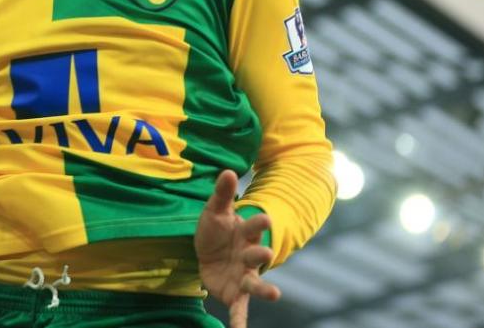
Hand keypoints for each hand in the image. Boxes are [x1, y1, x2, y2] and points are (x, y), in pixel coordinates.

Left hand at [195, 170, 280, 327]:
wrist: (208, 250)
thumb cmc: (216, 229)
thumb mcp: (214, 210)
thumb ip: (222, 194)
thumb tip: (228, 171)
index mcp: (246, 233)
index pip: (255, 226)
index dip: (260, 222)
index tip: (265, 217)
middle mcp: (249, 255)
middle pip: (258, 254)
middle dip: (261, 254)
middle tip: (266, 252)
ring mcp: (244, 275)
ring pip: (255, 283)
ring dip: (265, 289)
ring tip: (275, 294)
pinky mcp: (235, 293)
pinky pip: (239, 309)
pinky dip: (239, 321)